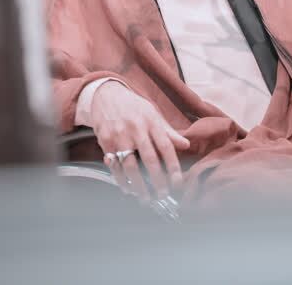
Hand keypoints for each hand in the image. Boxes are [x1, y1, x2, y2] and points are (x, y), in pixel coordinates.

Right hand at [89, 80, 189, 200]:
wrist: (105, 94)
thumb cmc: (133, 106)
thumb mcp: (153, 113)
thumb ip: (168, 132)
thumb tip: (186, 145)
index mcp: (151, 122)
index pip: (166, 147)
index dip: (173, 167)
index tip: (177, 182)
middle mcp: (136, 129)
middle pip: (149, 159)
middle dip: (157, 180)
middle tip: (162, 195)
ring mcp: (119, 136)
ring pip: (130, 166)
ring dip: (138, 185)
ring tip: (145, 198)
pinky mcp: (105, 142)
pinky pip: (115, 165)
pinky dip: (121, 179)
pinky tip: (127, 188)